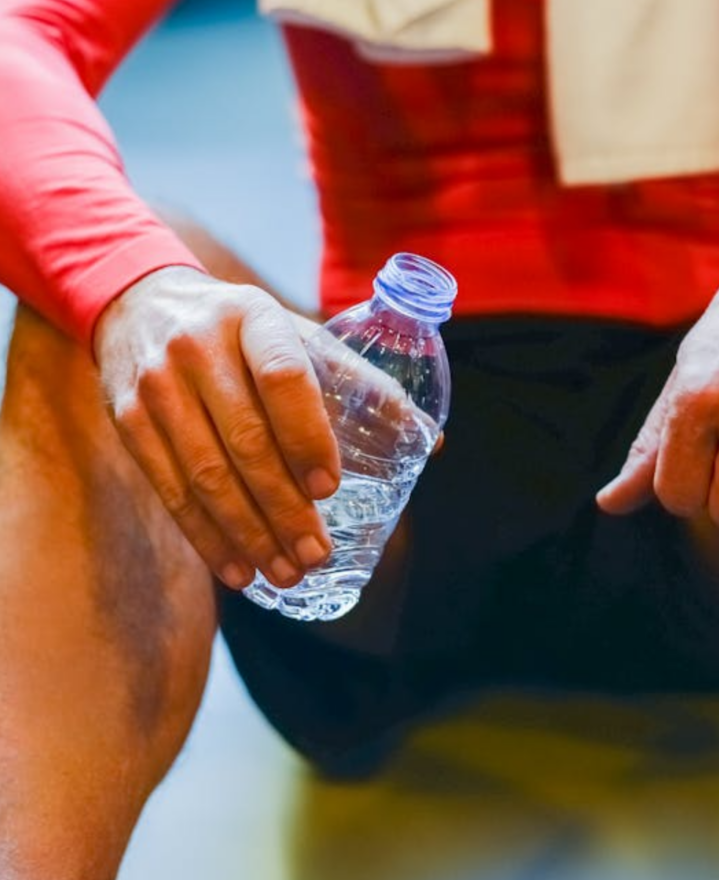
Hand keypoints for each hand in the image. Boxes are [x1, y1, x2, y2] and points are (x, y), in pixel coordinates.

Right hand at [94, 267, 340, 588]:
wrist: (140, 306)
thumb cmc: (242, 332)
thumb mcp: (298, 335)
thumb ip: (360, 383)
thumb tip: (429, 441)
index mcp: (254, 319)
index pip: (282, 379)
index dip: (308, 438)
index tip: (331, 488)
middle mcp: (199, 348)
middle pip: (245, 441)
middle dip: (284, 508)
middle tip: (317, 553)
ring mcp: (157, 386)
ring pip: (206, 475)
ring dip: (249, 534)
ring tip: (286, 572)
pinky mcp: (129, 421)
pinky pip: (170, 490)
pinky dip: (206, 536)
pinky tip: (238, 570)